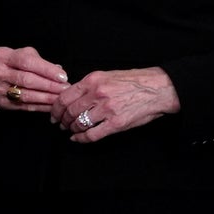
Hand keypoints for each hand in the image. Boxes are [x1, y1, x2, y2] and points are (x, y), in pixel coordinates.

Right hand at [0, 46, 68, 110]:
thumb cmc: (6, 64)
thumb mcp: (17, 54)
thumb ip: (37, 60)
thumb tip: (58, 70)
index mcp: (3, 56)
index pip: (27, 62)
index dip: (46, 69)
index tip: (63, 76)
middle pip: (27, 80)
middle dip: (49, 85)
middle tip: (65, 89)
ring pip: (25, 95)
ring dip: (46, 98)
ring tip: (61, 98)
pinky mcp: (1, 102)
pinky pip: (23, 106)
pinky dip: (39, 107)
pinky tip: (51, 106)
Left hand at [51, 66, 179, 142]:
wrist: (159, 88)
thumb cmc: (134, 81)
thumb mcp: (107, 76)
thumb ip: (88, 85)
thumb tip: (70, 95)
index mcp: (93, 80)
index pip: (64, 97)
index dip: (55, 108)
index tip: (54, 114)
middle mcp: (97, 94)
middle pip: (69, 111)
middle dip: (61, 120)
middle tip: (60, 124)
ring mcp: (107, 109)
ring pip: (78, 123)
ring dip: (71, 129)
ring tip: (71, 130)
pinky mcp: (116, 123)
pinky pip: (92, 134)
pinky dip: (81, 138)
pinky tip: (77, 138)